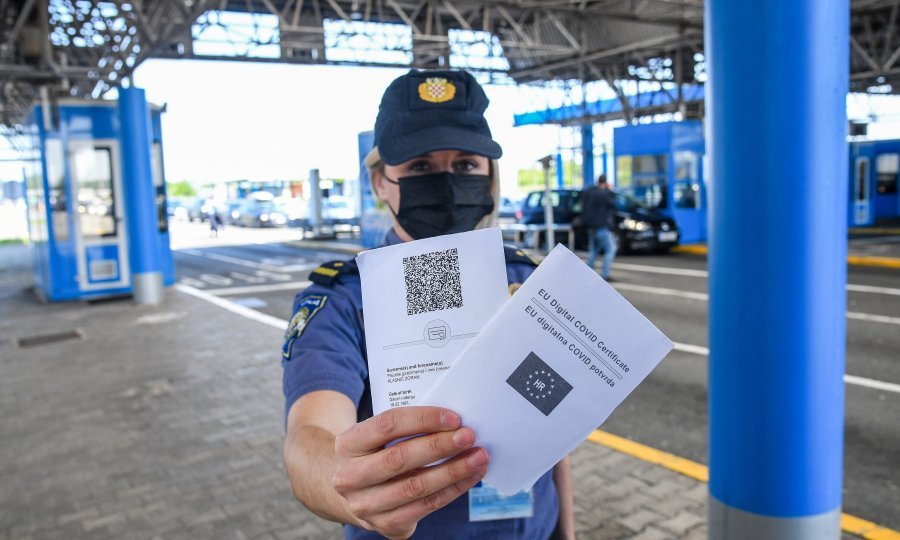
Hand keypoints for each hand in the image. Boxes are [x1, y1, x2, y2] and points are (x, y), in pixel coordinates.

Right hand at [332, 406, 488, 538]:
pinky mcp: (385, 524)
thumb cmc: (374, 453)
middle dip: (440, 446)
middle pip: (400, 458)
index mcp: (348, 444)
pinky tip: (470, 476)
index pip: (387, 425)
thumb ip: (404, 428)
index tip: (453, 418)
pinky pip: (426, 506)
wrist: (352, 489)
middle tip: (469, 436)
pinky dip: (453, 489)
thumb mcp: (376, 436)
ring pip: (416, 487)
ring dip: (453, 471)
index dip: (423, 419)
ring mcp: (366, 505)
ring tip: (478, 457)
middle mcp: (350, 477)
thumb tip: (452, 422)